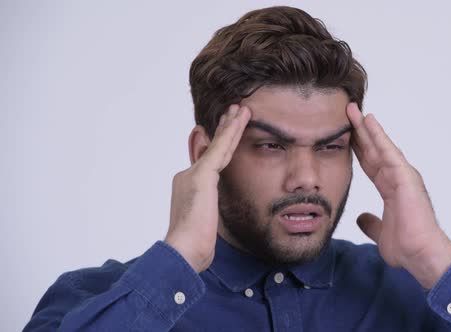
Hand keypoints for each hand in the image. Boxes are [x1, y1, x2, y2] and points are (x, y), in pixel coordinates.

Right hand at [164, 105, 250, 271]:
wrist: (183, 250)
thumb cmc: (194, 246)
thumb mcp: (204, 225)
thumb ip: (208, 211)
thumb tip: (210, 209)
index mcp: (189, 187)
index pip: (207, 161)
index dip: (215, 145)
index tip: (222, 133)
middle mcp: (188, 176)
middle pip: (210, 148)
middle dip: (223, 130)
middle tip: (233, 112)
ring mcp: (194, 174)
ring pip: (218, 144)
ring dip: (230, 124)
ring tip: (240, 108)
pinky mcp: (203, 175)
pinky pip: (222, 148)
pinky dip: (232, 131)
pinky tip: (240, 118)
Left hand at [347, 103, 450, 288]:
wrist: (421, 255)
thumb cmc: (408, 246)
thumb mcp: (380, 232)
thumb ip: (371, 223)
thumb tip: (361, 218)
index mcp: (391, 189)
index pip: (370, 163)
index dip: (358, 148)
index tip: (345, 134)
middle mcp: (398, 178)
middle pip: (373, 150)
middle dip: (359, 131)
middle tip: (347, 112)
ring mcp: (403, 176)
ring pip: (381, 146)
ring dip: (367, 127)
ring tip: (353, 110)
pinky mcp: (406, 177)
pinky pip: (389, 153)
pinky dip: (379, 137)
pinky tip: (369, 122)